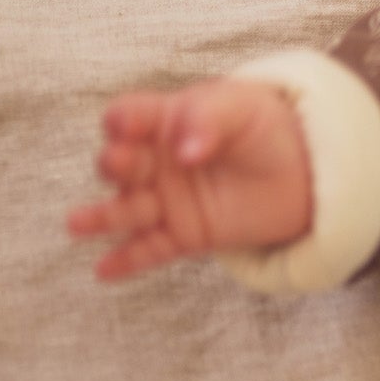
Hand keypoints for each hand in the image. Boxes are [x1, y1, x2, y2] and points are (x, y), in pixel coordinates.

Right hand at [66, 79, 312, 280]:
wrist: (302, 169)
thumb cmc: (263, 126)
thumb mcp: (242, 109)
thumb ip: (208, 119)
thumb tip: (184, 151)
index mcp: (164, 120)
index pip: (131, 117)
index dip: (123, 120)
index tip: (124, 124)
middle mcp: (155, 163)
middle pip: (122, 164)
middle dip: (116, 164)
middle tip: (119, 163)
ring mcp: (166, 201)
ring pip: (127, 210)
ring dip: (102, 217)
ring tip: (77, 224)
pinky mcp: (184, 235)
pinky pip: (150, 250)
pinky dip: (127, 261)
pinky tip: (104, 271)